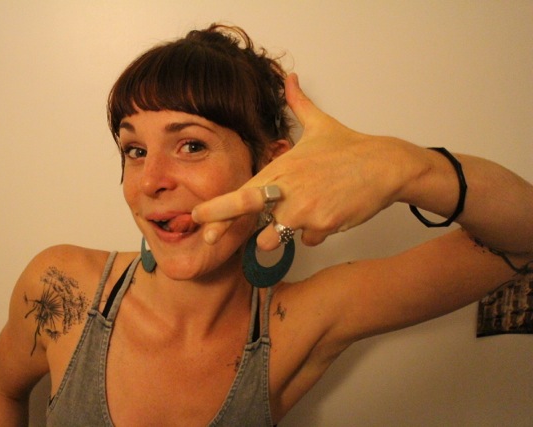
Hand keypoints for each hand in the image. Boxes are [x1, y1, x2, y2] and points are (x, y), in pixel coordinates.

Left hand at [192, 73, 411, 249]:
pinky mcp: (323, 225)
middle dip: (222, 225)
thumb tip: (290, 78)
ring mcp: (304, 209)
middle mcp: (287, 189)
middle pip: (245, 212)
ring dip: (280, 233)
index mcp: (281, 168)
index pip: (240, 192)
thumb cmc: (350, 146)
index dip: (217, 208)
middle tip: (208, 238)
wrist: (385, 165)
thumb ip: (299, 104)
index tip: (198, 216)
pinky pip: (309, 240)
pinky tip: (330, 214)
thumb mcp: (320, 123)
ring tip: (302, 214)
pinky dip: (315, 232)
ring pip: (275, 236)